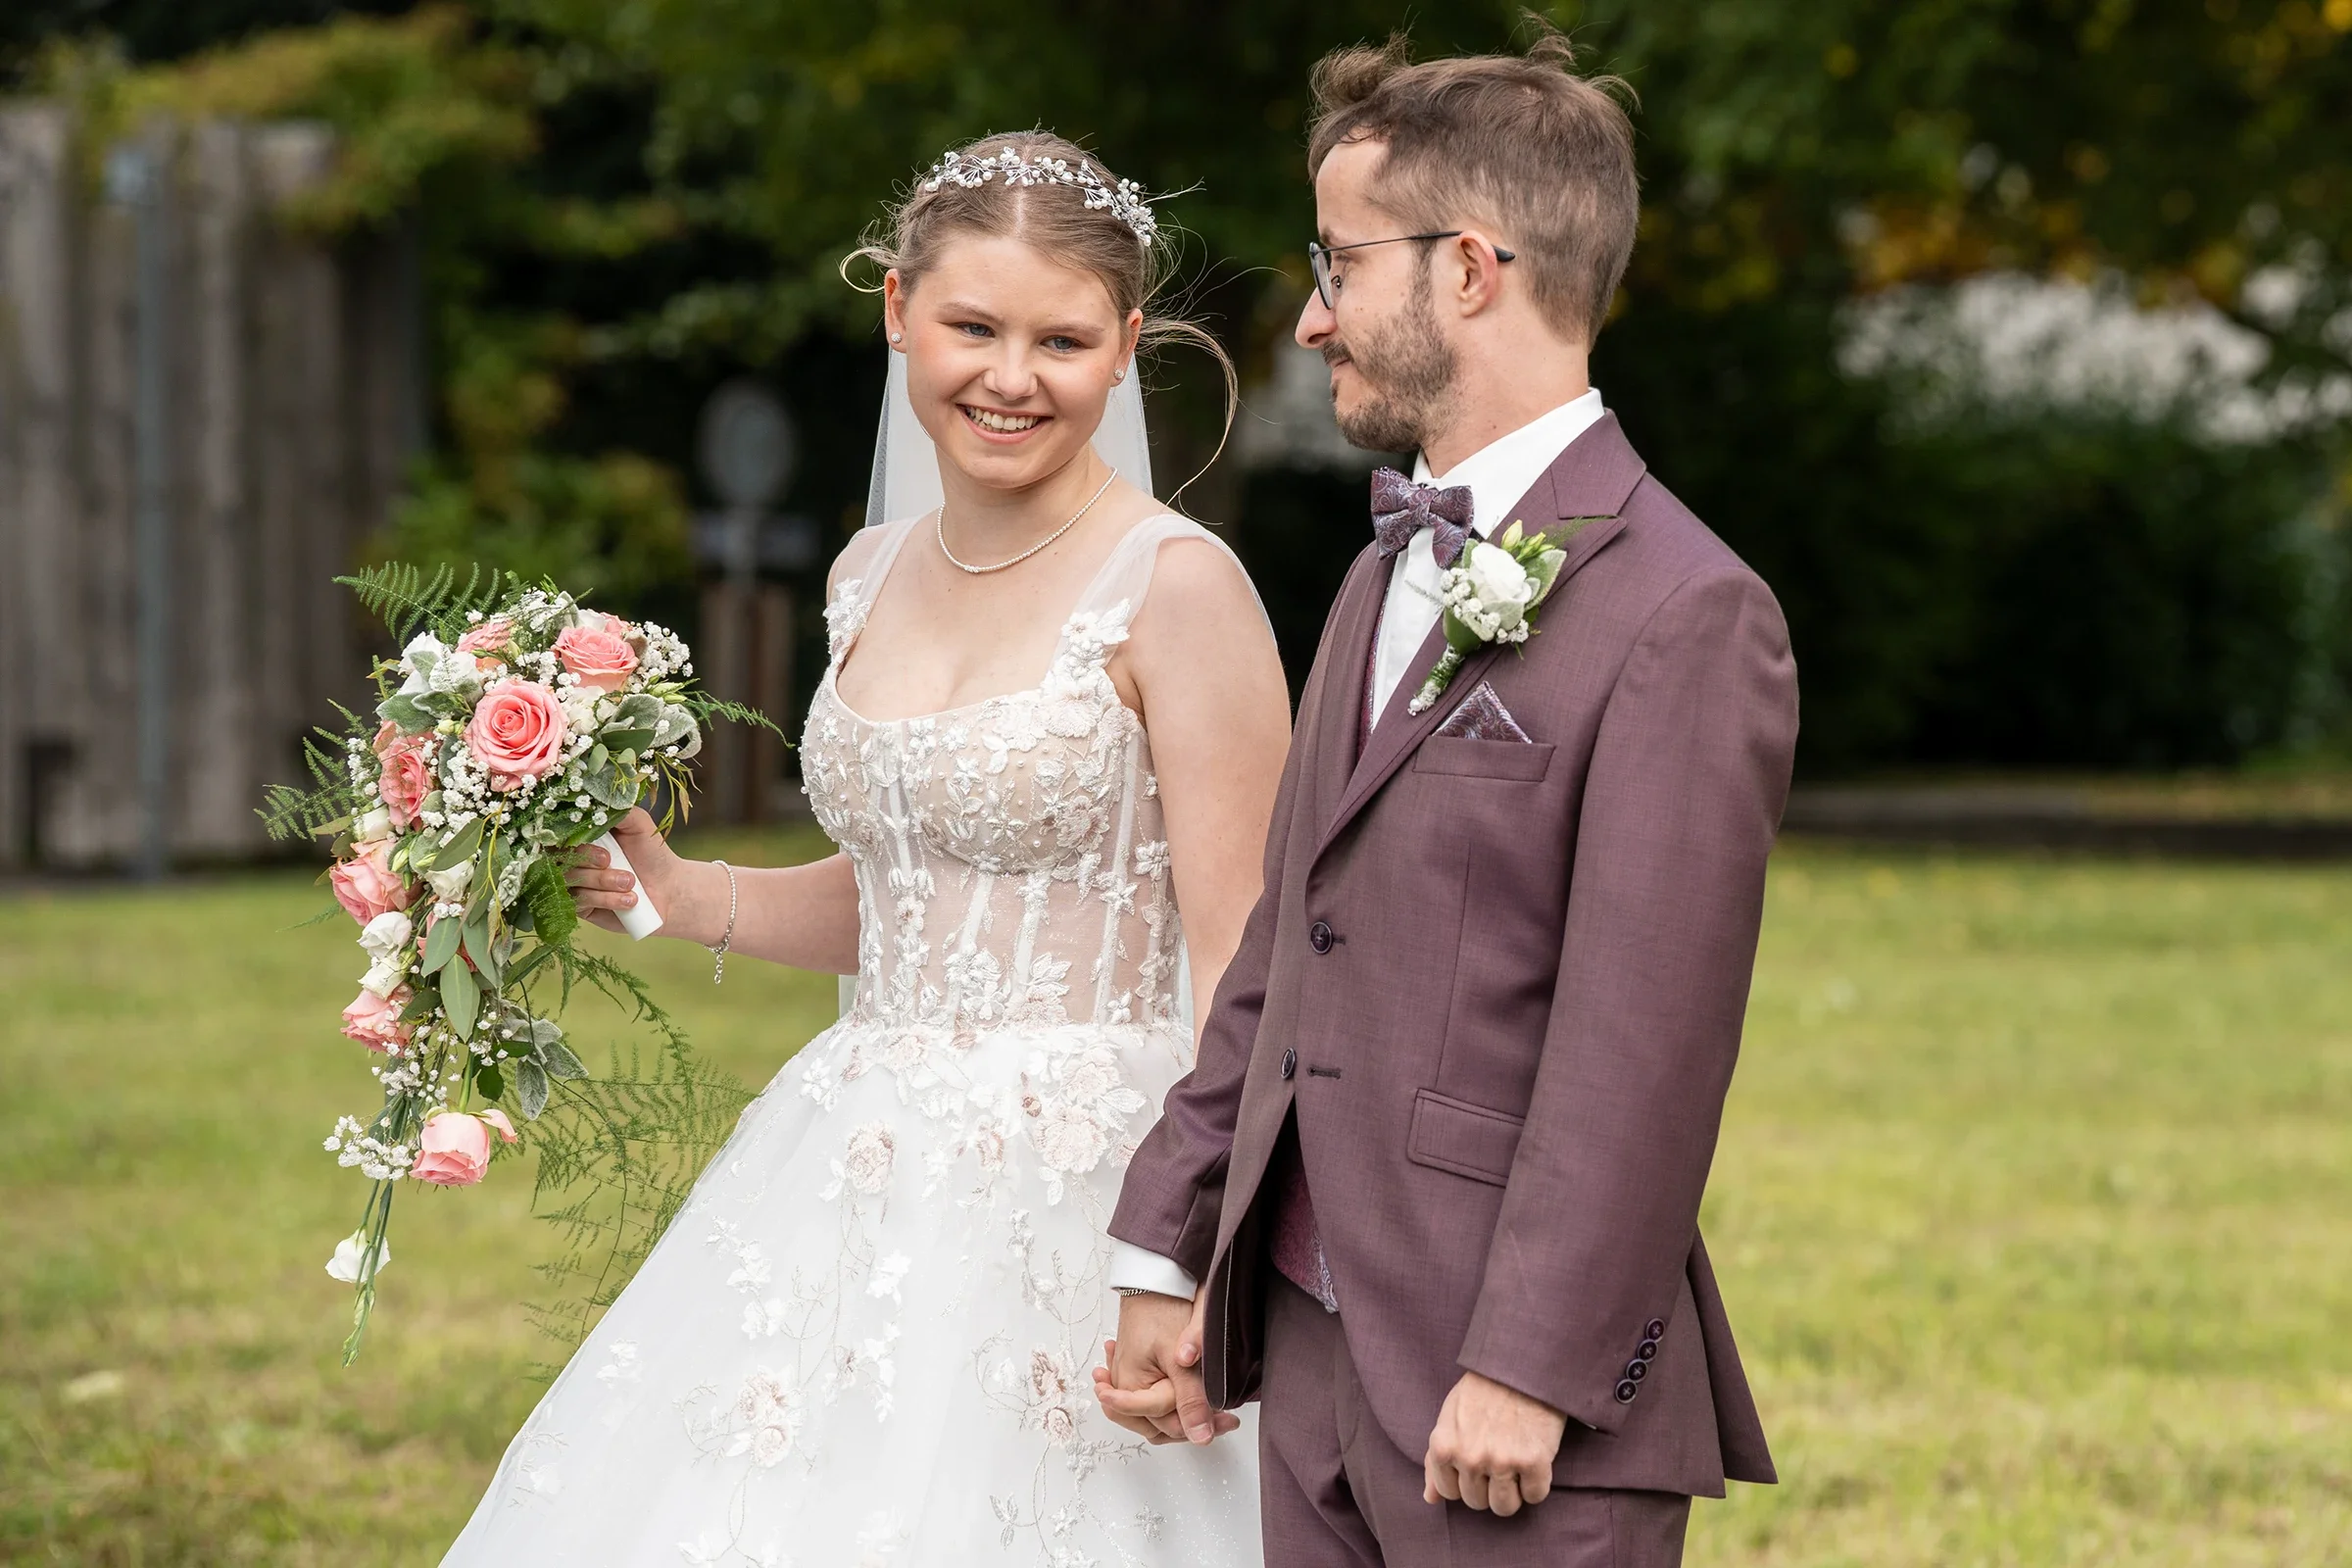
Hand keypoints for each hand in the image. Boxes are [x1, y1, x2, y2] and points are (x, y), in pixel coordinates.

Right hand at [563, 807, 723, 943]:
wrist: (668, 889)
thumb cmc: (650, 854)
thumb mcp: (638, 824)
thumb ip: (618, 810)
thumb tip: (595, 799)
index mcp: (581, 835)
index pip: (558, 833)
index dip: (570, 837)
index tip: (595, 842)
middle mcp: (572, 858)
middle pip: (558, 857)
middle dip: (586, 859)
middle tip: (609, 860)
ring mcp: (573, 883)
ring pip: (569, 881)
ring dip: (602, 881)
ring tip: (631, 882)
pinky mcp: (580, 906)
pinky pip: (580, 902)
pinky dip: (607, 899)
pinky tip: (629, 900)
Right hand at [1091, 1290, 1236, 1445]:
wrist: (1153, 1277)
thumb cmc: (1161, 1309)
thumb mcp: (1180, 1361)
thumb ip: (1190, 1400)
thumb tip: (1201, 1437)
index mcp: (1130, 1387)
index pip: (1166, 1424)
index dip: (1199, 1425)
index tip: (1228, 1421)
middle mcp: (1124, 1385)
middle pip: (1159, 1424)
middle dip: (1193, 1423)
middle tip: (1228, 1417)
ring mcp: (1128, 1376)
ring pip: (1157, 1414)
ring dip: (1183, 1414)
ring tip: (1216, 1411)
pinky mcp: (1137, 1366)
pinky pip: (1152, 1397)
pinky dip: (1172, 1401)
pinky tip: (1193, 1396)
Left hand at [1422, 1371, 1566, 1516]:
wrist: (1522, 1364)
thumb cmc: (1483, 1390)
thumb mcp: (1449, 1418)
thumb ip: (1436, 1460)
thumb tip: (1430, 1498)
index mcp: (1444, 1447)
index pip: (1449, 1493)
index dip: (1465, 1481)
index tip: (1477, 1463)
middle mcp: (1470, 1458)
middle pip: (1478, 1503)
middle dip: (1489, 1487)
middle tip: (1499, 1459)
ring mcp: (1502, 1461)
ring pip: (1505, 1507)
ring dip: (1513, 1492)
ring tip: (1517, 1466)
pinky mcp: (1534, 1462)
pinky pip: (1535, 1496)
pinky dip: (1537, 1483)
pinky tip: (1535, 1460)